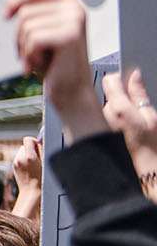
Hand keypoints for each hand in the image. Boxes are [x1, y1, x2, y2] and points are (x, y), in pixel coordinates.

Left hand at [7, 0, 91, 106]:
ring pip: (27, 26)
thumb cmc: (53, 63)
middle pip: (25, 11)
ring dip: (25, 47)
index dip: (14, 0)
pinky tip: (40, 64)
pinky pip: (33, 39)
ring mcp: (74, 20)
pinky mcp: (71, 35)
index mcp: (66, 2)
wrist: (70, 90)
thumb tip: (5, 5)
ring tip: (36, 58)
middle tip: (28, 52)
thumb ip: (32, 14)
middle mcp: (73, 8)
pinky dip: (30, 55)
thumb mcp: (40, 32)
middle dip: (19, 35)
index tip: (5, 16)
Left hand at [10, 136, 41, 195]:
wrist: (32, 193)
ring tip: (35, 165)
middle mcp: (20, 158)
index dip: (34, 141)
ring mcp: (15, 163)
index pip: (28, 139)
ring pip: (22, 152)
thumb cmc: (43, 180)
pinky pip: (20, 158)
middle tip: (39, 158)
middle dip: (32, 149)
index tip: (39, 146)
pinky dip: (24, 160)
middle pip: (25, 145)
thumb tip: (40, 140)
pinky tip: (30, 169)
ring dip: (28, 155)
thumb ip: (42, 150)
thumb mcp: (46, 163)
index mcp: (29, 156)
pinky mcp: (14, 167)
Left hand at [101, 69, 156, 201]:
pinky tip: (118, 131)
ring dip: (112, 110)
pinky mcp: (93, 133)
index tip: (126, 81)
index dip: (119, 78)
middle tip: (131, 108)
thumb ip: (140, 94)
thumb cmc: (150, 146)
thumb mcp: (151, 117)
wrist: (141, 170)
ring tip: (126, 123)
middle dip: (117, 97)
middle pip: (106, 95)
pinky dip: (107, 121)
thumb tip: (134, 74)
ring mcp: (97, 124)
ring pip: (103, 108)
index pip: (110, 80)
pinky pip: (99, 120)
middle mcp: (103, 115)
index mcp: (119, 109)